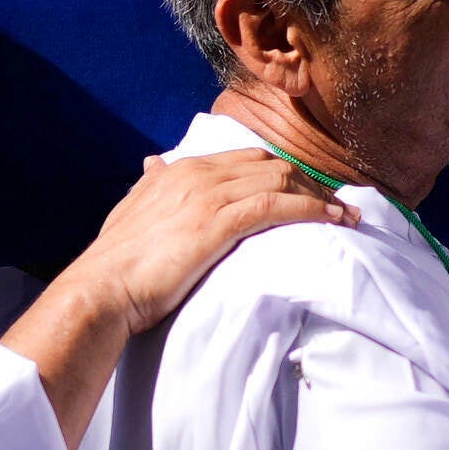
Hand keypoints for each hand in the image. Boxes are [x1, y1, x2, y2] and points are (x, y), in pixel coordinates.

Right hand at [3, 145, 350, 445]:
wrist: (100, 290)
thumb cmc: (115, 265)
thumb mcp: (131, 212)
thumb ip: (149, 186)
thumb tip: (153, 163)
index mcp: (180, 170)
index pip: (246, 159)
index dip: (282, 172)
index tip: (307, 191)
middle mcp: (198, 174)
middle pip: (271, 165)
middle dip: (310, 182)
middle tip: (339, 204)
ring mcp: (208, 195)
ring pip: (281, 181)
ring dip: (321, 197)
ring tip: (348, 216)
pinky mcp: (217, 223)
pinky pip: (277, 206)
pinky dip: (312, 210)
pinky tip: (333, 221)